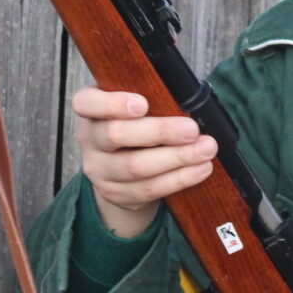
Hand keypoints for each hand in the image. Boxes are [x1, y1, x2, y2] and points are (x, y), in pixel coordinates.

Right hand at [72, 86, 215, 235]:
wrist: (121, 168)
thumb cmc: (136, 123)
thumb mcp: (134, 106)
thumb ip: (152, 99)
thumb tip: (189, 100)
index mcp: (90, 109)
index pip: (87, 103)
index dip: (113, 104)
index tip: (143, 104)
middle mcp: (89, 139)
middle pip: (117, 135)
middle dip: (160, 132)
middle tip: (192, 130)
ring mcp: (99, 169)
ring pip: (135, 166)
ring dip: (177, 158)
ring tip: (206, 149)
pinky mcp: (115, 193)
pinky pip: (149, 188)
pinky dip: (179, 179)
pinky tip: (200, 169)